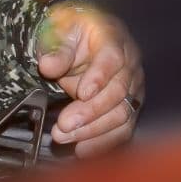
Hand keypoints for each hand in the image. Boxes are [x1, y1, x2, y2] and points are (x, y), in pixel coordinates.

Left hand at [35, 2, 142, 157]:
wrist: (81, 39)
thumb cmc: (72, 33)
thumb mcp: (59, 31)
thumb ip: (56, 49)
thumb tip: (47, 65)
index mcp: (113, 37)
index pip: (112, 58)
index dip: (99, 77)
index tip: (81, 93)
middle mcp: (130, 63)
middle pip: (117, 91)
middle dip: (90, 111)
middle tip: (63, 124)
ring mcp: (133, 87)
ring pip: (121, 114)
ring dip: (93, 130)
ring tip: (65, 138)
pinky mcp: (129, 107)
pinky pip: (122, 129)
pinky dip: (103, 142)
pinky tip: (82, 150)